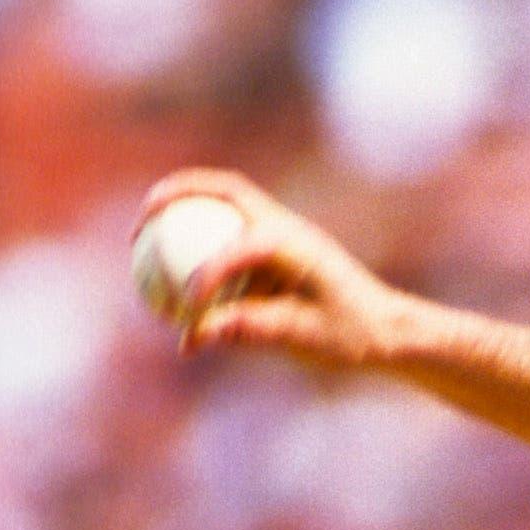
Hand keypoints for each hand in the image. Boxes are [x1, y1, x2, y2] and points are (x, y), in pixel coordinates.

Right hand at [137, 168, 417, 367]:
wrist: (389, 327)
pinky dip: (199, 233)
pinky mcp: (280, 245)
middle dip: (177, 195)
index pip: (238, 250)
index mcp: (295, 247)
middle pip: (224, 190)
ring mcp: (285, 231)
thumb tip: (194, 337)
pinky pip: (230, 229)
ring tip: (143, 228)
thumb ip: (249, 332)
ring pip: (226, 200)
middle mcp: (289, 228)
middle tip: (140, 220)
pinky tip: (170, 260)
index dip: (205, 276)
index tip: (187, 310)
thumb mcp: (302, 339)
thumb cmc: (353, 335)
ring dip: (185, 203)